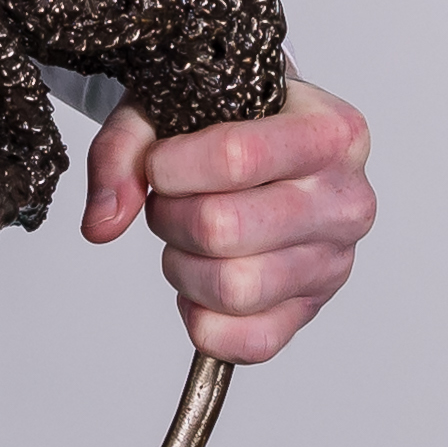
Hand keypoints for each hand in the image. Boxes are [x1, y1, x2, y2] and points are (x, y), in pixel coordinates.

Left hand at [80, 72, 374, 363]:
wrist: (274, 138)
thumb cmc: (231, 119)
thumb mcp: (172, 103)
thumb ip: (124, 150)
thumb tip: (102, 224)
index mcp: (330, 133)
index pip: (235, 159)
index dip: (170, 166)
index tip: (158, 160)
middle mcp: (345, 200)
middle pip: (222, 229)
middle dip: (169, 216)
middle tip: (169, 199)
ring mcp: (334, 262)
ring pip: (232, 289)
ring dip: (182, 265)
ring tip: (187, 235)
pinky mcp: (311, 310)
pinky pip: (248, 343)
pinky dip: (203, 318)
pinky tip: (201, 275)